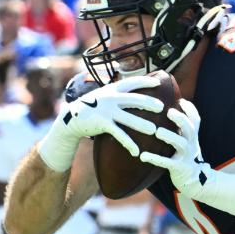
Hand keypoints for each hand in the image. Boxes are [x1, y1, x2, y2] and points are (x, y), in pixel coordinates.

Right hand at [38, 73, 164, 167]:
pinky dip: (129, 143)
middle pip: (134, 99)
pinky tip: (136, 152)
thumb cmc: (94, 107)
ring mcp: (107, 110)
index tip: (158, 83)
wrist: (73, 117)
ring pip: (129, 118)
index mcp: (113, 89)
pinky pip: (119, 134)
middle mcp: (111, 98)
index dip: (146, 82)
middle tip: (162, 108)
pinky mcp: (103, 123)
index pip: (132, 82)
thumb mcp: (105, 95)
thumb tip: (136, 92)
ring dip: (142, 125)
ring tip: (154, 130)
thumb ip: (119, 93)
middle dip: (149, 103)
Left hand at [141, 100, 207, 192]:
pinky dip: (155, 159)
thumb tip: (168, 109)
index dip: (190, 109)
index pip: (196, 120)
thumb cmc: (185, 156)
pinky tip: (143, 156)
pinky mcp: (179, 168)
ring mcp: (186, 156)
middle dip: (181, 119)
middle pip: (190, 128)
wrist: (194, 181)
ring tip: (158, 132)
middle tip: (169, 112)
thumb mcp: (187, 141)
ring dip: (170, 136)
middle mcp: (191, 144)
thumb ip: (180, 129)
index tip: (180, 101)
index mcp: (192, 136)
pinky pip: (167, 162)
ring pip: (180, 144)